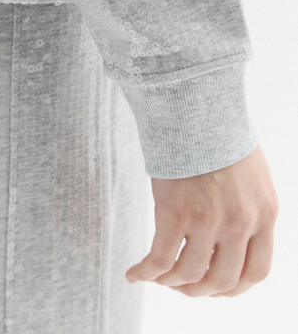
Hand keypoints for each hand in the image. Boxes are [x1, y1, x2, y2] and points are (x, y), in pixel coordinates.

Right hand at [125, 143, 278, 297]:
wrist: (197, 108)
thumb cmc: (219, 132)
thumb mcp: (250, 173)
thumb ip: (246, 205)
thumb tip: (226, 234)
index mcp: (264, 214)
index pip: (256, 272)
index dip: (233, 287)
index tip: (215, 287)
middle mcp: (240, 223)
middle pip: (222, 280)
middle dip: (199, 290)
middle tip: (182, 285)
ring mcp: (208, 221)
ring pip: (189, 275)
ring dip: (171, 283)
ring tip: (158, 277)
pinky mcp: (175, 214)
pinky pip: (160, 259)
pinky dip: (145, 272)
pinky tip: (135, 273)